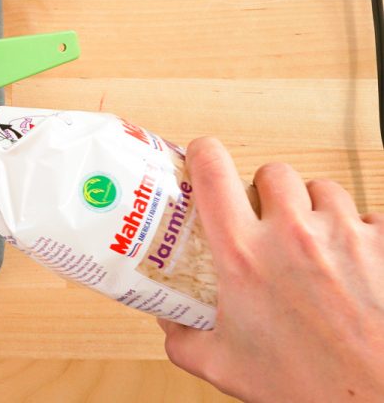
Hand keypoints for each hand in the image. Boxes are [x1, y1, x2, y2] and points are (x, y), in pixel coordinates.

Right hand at [159, 137, 383, 401]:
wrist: (376, 400)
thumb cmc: (311, 385)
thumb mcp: (225, 365)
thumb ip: (184, 337)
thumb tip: (170, 320)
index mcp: (243, 254)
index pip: (212, 169)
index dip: (204, 155)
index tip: (203, 160)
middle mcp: (292, 234)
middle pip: (272, 172)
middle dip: (268, 192)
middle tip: (267, 221)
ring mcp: (344, 234)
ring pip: (323, 189)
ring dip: (315, 210)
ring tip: (314, 243)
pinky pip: (368, 218)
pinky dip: (360, 234)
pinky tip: (354, 262)